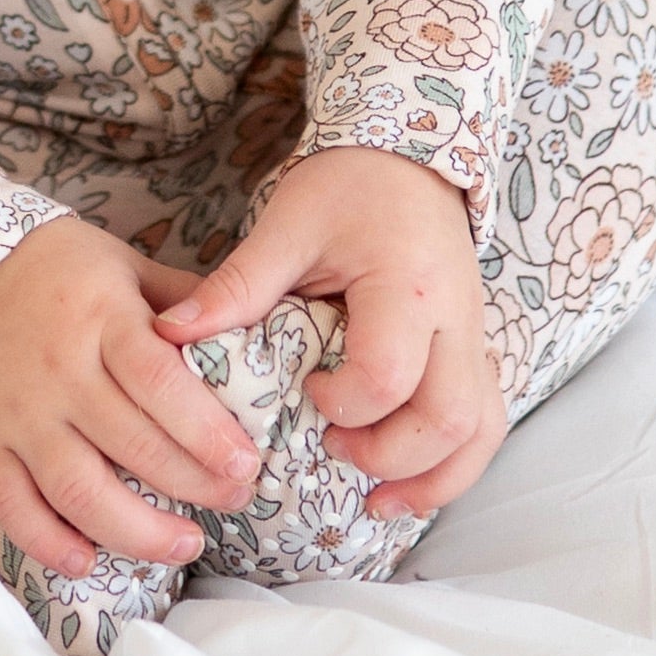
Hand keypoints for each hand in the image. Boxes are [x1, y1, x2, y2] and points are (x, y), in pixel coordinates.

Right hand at [0, 215, 264, 576]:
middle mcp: (60, 371)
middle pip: (131, 444)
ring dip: (135, 530)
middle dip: (192, 484)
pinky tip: (87, 562)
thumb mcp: (126, 265)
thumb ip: (184, 301)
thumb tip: (253, 331)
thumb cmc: (61, 267)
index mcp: (102, 319)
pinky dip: (46, 542)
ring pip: (77, 489)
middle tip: (236, 499)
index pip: (157, 380)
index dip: (204, 429)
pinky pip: (12, 505)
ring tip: (184, 544)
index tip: (246, 461)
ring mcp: (21, 414)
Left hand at [154, 147, 504, 521]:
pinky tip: (407, 484)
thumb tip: (171, 333)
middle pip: (449, 419)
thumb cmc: (346, 185)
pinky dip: (452, 464)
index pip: (388, 373)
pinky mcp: (474, 349)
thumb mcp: (287, 224)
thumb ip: (239, 284)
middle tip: (333, 448)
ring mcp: (473, 336)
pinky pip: (484, 423)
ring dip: (433, 479)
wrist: (407, 156)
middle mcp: (454, 318)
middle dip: (390, 456)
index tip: (305, 389)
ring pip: (479, 432)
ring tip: (376, 500)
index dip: (344, 403)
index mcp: (406, 283)